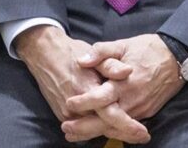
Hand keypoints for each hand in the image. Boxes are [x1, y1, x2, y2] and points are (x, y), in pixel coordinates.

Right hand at [15, 25, 147, 143]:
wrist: (44, 53)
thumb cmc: (71, 52)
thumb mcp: (94, 53)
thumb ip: (111, 65)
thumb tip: (128, 71)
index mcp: (87, 89)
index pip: (110, 115)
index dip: (128, 125)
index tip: (143, 132)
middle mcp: (76, 107)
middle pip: (103, 128)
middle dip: (124, 134)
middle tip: (142, 136)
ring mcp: (67, 113)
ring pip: (93, 130)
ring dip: (112, 133)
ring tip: (130, 135)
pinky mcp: (62, 115)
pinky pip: (83, 127)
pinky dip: (96, 129)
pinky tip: (110, 129)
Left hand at [61, 34, 184, 142]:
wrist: (175, 57)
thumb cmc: (146, 49)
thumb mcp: (122, 44)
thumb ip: (101, 51)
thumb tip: (81, 61)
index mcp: (124, 82)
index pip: (102, 98)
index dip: (85, 102)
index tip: (68, 103)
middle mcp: (133, 99)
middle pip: (107, 120)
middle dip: (85, 127)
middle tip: (66, 129)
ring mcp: (141, 109)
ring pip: (116, 126)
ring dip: (95, 132)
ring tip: (75, 134)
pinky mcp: (146, 112)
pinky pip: (126, 126)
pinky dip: (111, 130)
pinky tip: (97, 131)